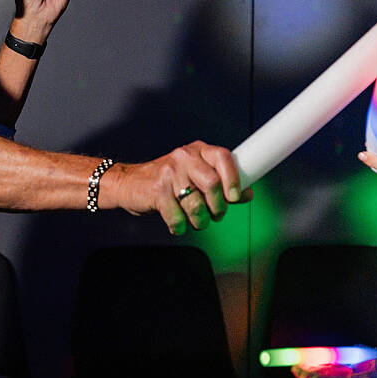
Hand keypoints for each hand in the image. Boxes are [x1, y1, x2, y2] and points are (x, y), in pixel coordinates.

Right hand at [107, 142, 251, 235]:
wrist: (128, 183)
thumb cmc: (167, 181)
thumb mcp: (195, 175)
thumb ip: (221, 183)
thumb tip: (247, 193)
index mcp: (198, 151)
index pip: (223, 157)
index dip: (234, 179)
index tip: (235, 197)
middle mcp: (184, 156)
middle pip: (213, 184)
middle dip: (218, 207)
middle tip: (216, 215)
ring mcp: (169, 172)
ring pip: (196, 205)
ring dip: (200, 221)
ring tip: (195, 221)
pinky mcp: (156, 190)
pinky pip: (177, 217)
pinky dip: (180, 226)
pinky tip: (177, 223)